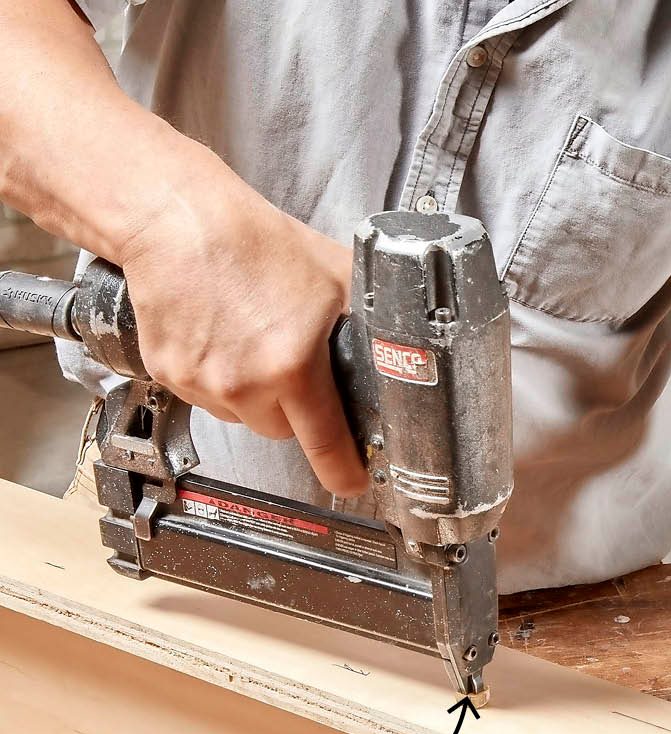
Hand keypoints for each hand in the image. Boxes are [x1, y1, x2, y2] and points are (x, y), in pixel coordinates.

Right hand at [118, 181, 366, 495]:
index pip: (326, 446)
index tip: (354, 482)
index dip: (345, 471)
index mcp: (292, 366)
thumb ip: (370, 324)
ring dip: (256, 395)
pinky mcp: (171, 375)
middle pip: (284, 432)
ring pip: (245, 417)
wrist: (178, 220)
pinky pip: (208, 399)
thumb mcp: (337, 278)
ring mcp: (203, 383)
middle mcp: (245, 384)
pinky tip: (223, 338)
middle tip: (294, 364)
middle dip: (296, 410)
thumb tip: (404, 351)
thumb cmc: (255, 242)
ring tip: (253, 341)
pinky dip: (219, 379)